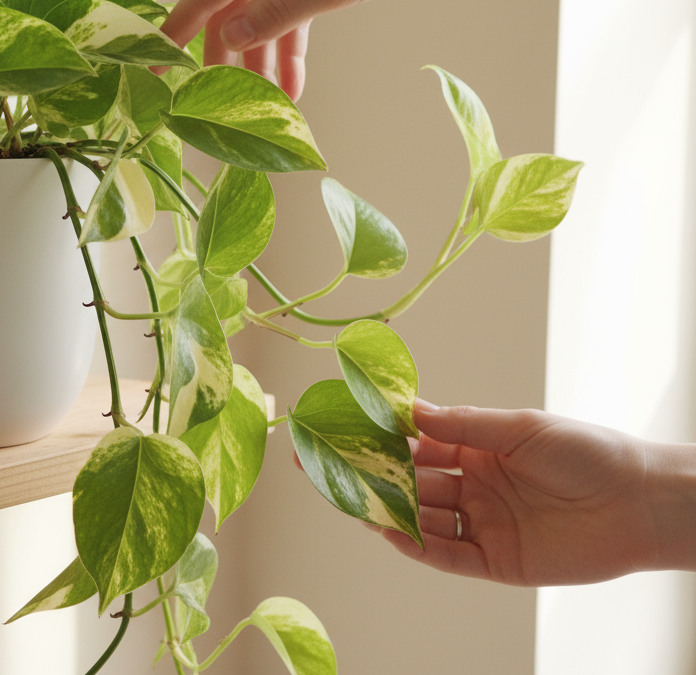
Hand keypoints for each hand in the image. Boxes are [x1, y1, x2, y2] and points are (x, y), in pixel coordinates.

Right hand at [160, 0, 473, 99]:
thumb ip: (279, 14)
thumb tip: (230, 38)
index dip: (175, 31)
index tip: (154, 66)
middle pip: (224, 10)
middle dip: (216, 57)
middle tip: (200, 100)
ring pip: (254, 20)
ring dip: (256, 62)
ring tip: (259, 107)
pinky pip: (284, 19)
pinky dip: (286, 51)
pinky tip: (292, 86)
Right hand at [379, 400, 695, 585]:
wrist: (640, 502)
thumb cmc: (589, 453)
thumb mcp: (521, 428)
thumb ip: (464, 424)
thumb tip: (410, 412)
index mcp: (479, 450)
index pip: (419, 444)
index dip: (384, 438)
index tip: (348, 429)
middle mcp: (476, 486)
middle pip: (413, 484)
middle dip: (374, 478)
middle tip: (333, 471)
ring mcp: (484, 523)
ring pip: (424, 520)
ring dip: (390, 513)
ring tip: (355, 504)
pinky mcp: (496, 560)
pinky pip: (448, 555)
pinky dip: (419, 548)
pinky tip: (394, 535)